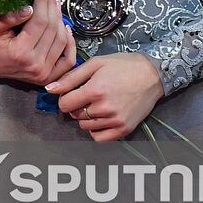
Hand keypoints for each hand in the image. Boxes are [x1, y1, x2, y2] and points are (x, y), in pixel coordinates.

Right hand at [0, 0, 75, 84]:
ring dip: (61, 20)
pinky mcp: (49, 77)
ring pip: (62, 41)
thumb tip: (30, 8)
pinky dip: (71, 43)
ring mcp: (44, 73)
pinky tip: (66, 27)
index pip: (40, 22)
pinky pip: (68, 59)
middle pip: (52, 29)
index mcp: (20, 52)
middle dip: (53, 6)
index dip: (44, 2)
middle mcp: (35, 65)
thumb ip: (9, 18)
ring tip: (56, 4)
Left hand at [44, 53, 164, 141]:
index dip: (65, 98)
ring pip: (85, 126)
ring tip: (99, 103)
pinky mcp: (123, 130)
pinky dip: (96, 129)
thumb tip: (49, 89)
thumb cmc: (123, 65)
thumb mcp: (96, 63)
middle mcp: (103, 108)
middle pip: (75, 115)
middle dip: (77, 106)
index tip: (73, 92)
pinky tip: (103, 117)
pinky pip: (98, 138)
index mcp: (95, 90)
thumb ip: (71, 77)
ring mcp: (114, 121)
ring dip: (87, 117)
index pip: (64, 104)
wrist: (152, 75)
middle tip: (90, 94)